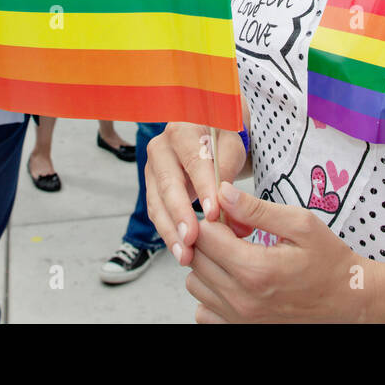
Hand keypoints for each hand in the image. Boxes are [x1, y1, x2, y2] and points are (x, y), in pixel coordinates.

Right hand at [145, 124, 246, 263]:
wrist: (207, 134)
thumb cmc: (222, 140)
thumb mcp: (232, 149)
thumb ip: (230, 178)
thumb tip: (233, 217)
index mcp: (183, 129)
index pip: (193, 160)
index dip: (203, 188)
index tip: (214, 214)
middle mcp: (161, 147)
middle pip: (168, 183)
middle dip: (180, 215)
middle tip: (191, 240)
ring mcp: (152, 168)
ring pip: (157, 202)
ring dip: (170, 231)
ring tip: (184, 255)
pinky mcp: (152, 187)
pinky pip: (157, 212)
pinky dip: (168, 232)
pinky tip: (180, 250)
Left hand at [186, 182, 370, 322]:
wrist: (348, 299)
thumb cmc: (328, 260)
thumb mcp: (300, 224)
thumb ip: (257, 209)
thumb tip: (222, 193)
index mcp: (256, 269)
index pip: (204, 237)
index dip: (213, 219)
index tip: (232, 218)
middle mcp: (242, 298)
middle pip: (196, 259)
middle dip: (209, 239)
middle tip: (235, 234)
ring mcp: (240, 318)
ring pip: (194, 284)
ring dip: (208, 265)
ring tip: (235, 257)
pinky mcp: (240, 329)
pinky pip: (203, 311)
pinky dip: (211, 294)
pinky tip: (233, 280)